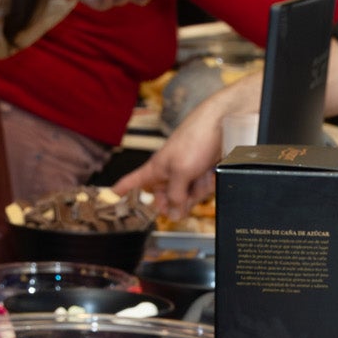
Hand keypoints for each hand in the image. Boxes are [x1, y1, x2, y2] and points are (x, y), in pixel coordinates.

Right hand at [116, 77, 255, 209]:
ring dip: (197, 192)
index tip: (111, 198)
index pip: (133, 181)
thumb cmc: (197, 137)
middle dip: (175, 203)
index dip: (122, 190)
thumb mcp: (181, 171)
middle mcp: (170, 171)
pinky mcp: (204, 171)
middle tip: (182, 203)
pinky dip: (209, 185)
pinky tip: (212, 175)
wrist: (225, 123)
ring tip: (202, 176)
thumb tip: (172, 215)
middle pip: (165, 198)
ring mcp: (188, 172)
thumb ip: (176, 195)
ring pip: (187, 196)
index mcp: (157, 168)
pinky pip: (203, 189)